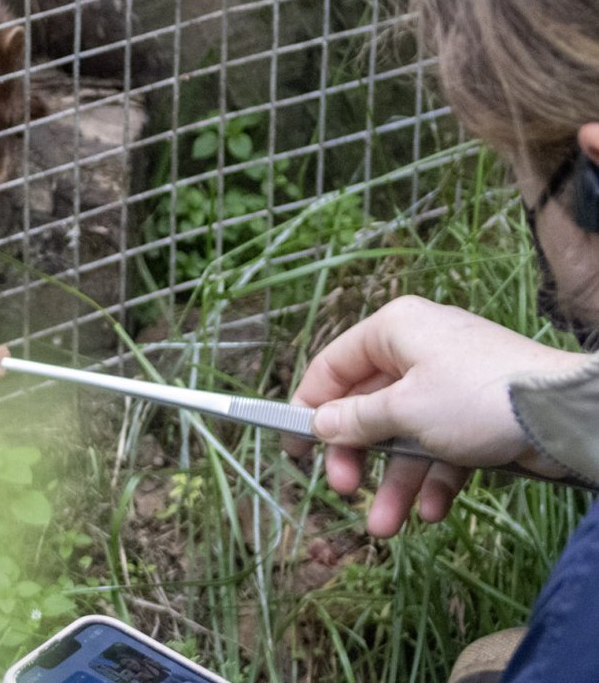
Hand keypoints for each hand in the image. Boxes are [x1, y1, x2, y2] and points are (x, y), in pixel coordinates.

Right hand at [288, 296, 584, 536]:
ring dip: (394, 483)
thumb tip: (318, 425)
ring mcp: (449, 386)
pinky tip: (431, 513)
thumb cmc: (475, 397)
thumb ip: (355, 419)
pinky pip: (442, 448)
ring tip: (386, 527)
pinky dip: (434, 480)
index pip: (333, 366)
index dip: (310, 407)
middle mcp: (418, 352)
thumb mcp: (404, 410)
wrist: (564, 416)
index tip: (294, 447)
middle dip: (357, 458)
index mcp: (394, 331)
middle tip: (344, 490)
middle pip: (369, 408)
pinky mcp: (477, 416)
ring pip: (405, 437)